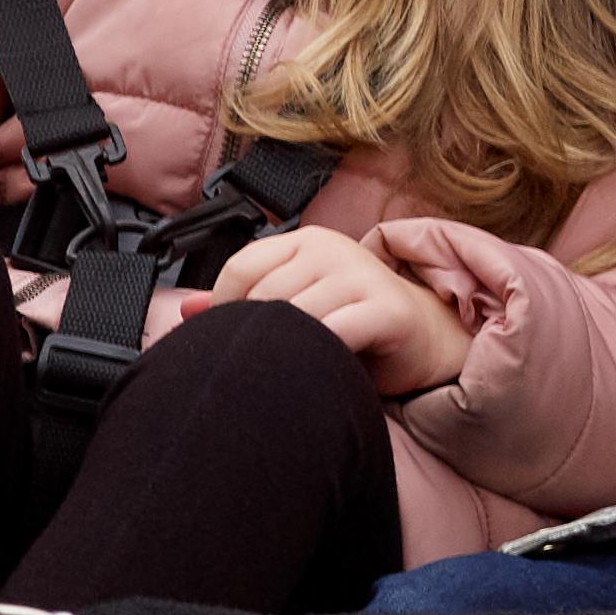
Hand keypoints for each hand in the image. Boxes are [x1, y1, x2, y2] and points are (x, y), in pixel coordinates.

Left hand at [212, 225, 471, 398]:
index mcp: (308, 241)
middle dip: (253, 335)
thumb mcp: (301, 303)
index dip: (224, 306)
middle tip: (253, 366)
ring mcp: (361, 276)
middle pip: (266, 294)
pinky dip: (319, 356)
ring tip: (283, 372)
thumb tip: (187, 311)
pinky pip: (337, 333)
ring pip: (297, 316)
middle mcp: (332, 250)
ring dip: (285, 350)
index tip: (223, 338)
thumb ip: (248, 303)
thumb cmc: (360, 320)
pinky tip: (315, 372)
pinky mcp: (387, 309)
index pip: (244, 266)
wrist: (428, 336)